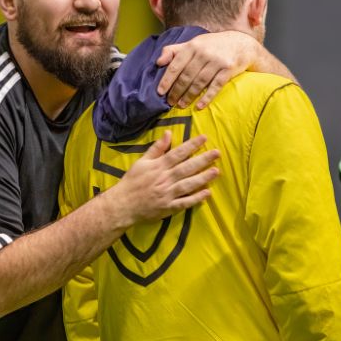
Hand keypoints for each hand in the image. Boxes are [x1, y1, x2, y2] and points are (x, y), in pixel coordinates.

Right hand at [103, 131, 219, 226]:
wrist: (122, 204)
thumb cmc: (132, 181)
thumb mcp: (141, 162)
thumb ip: (156, 148)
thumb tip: (168, 133)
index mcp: (158, 166)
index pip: (178, 153)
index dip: (192, 145)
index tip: (205, 138)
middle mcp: (165, 179)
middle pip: (187, 167)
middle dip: (203, 159)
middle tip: (217, 153)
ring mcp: (168, 194)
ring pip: (188, 184)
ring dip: (203, 178)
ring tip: (216, 171)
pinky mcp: (168, 207)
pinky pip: (184, 202)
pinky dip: (196, 198)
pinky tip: (207, 193)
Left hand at [156, 31, 261, 108]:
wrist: (241, 44)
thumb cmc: (212, 45)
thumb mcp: (193, 43)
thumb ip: (174, 51)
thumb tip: (158, 62)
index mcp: (192, 46)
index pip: (175, 65)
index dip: (167, 80)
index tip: (160, 92)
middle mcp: (204, 52)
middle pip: (187, 76)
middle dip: (177, 91)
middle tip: (170, 102)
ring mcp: (217, 61)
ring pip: (199, 82)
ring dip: (189, 95)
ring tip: (181, 105)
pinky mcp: (228, 69)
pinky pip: (216, 86)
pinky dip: (207, 97)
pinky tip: (200, 106)